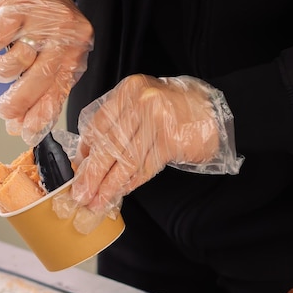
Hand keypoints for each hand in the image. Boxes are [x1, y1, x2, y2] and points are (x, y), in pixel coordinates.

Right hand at [0, 0, 93, 145]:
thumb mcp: (51, 53)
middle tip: (3, 113)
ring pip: (16, 62)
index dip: (41, 116)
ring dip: (1, 70)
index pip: (59, 91)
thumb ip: (39, 87)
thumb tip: (17, 126)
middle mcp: (65, 36)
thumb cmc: (41, 23)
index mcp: (76, 52)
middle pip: (39, 81)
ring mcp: (42, 20)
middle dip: (18, 103)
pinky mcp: (18, 6)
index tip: (25, 135)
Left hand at [53, 75, 242, 233]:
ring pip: (125, 160)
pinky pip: (145, 167)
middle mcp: (141, 102)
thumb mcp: (141, 106)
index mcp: (128, 91)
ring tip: (96, 201)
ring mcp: (157, 120)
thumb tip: (88, 157)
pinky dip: (131, 182)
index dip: (86, 151)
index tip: (79, 170)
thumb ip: (117, 125)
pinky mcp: (171, 140)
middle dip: (92, 174)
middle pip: (109, 145)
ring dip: (109, 185)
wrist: (213, 110)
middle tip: (80, 194)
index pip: (98, 125)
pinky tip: (120, 193)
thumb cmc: (173, 110)